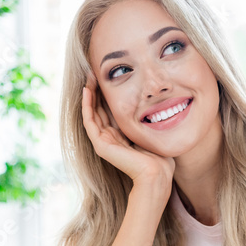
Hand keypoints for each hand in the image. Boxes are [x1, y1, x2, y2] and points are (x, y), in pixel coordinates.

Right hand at [82, 75, 174, 189]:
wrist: (156, 173)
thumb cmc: (159, 156)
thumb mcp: (150, 131)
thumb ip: (144, 118)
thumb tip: (153, 100)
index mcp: (121, 136)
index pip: (109, 111)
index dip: (106, 94)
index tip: (106, 77)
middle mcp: (110, 138)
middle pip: (98, 110)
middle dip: (96, 91)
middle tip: (93, 72)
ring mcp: (104, 142)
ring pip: (92, 113)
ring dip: (89, 95)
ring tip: (88, 78)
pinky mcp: (101, 145)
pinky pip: (89, 121)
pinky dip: (86, 106)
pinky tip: (86, 91)